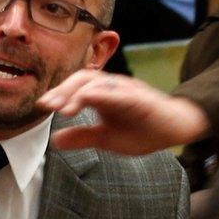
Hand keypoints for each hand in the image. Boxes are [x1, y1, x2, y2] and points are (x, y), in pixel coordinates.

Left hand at [36, 71, 210, 154]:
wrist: (175, 129)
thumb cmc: (144, 130)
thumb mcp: (107, 139)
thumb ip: (83, 137)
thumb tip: (55, 141)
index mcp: (103, 95)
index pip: (76, 87)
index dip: (59, 94)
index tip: (42, 106)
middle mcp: (112, 87)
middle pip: (82, 78)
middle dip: (62, 90)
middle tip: (46, 106)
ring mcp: (126, 90)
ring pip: (96, 81)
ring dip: (76, 92)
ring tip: (62, 109)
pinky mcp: (139, 97)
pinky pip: (116, 92)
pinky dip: (99, 95)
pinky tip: (86, 103)